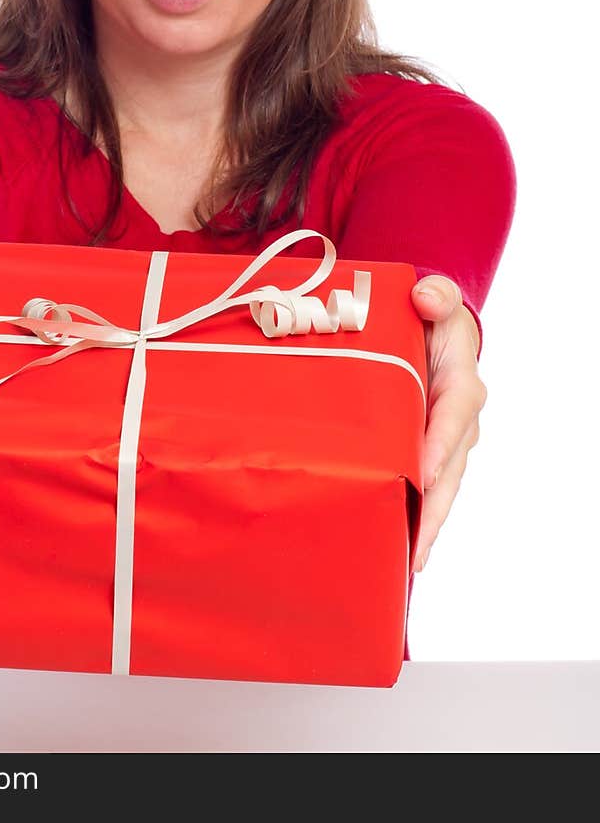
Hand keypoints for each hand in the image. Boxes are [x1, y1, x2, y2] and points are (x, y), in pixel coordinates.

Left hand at [409, 276, 486, 571]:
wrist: (433, 328)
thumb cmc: (433, 317)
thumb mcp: (437, 298)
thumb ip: (435, 295)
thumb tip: (427, 298)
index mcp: (460, 384)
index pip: (453, 417)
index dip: (439, 446)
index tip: (424, 475)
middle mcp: (458, 421)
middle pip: (450, 470)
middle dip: (435, 509)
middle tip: (416, 548)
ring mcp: (445, 443)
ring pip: (440, 489)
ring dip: (426, 525)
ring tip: (406, 562)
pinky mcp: (428, 455)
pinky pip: (425, 490)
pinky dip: (414, 518)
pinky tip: (397, 550)